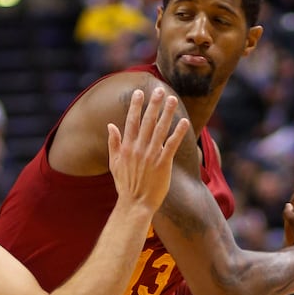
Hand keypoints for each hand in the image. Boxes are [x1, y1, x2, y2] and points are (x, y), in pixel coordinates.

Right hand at [108, 87, 189, 211]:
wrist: (135, 204)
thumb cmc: (125, 185)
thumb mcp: (114, 163)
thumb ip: (113, 143)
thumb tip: (110, 125)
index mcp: (127, 147)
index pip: (131, 121)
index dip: (135, 106)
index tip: (139, 92)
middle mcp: (139, 148)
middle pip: (147, 121)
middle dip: (153, 104)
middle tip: (160, 90)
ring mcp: (151, 155)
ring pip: (161, 129)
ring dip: (167, 113)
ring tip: (173, 99)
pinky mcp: (163, 164)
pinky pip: (172, 145)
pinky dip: (178, 132)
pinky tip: (183, 121)